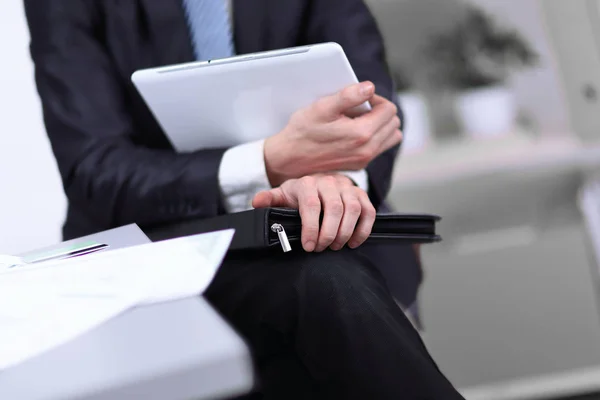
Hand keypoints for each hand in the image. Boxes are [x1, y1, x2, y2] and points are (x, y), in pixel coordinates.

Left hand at [252, 174, 375, 251]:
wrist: (318, 183)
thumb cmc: (299, 195)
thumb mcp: (282, 196)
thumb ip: (270, 200)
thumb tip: (257, 203)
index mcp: (307, 183)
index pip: (312, 205)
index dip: (311, 228)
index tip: (309, 247)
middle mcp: (329, 182)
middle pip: (335, 208)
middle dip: (329, 234)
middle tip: (321, 249)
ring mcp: (347, 187)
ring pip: (353, 209)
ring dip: (346, 232)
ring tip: (335, 246)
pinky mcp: (361, 194)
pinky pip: (368, 211)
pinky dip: (363, 229)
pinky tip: (353, 242)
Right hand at [264, 82, 401, 185]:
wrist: (290, 158)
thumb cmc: (303, 131)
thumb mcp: (322, 108)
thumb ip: (348, 96)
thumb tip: (370, 87)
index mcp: (361, 134)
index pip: (389, 110)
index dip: (376, 99)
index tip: (360, 98)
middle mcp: (367, 150)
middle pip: (393, 123)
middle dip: (381, 111)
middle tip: (360, 108)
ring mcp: (364, 160)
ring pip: (391, 137)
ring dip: (381, 124)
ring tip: (361, 119)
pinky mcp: (359, 165)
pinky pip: (380, 147)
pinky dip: (375, 136)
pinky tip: (355, 131)